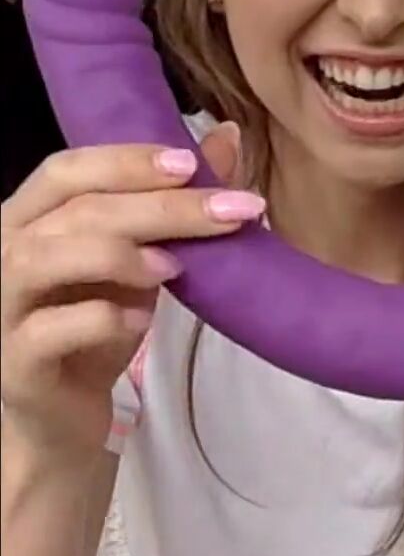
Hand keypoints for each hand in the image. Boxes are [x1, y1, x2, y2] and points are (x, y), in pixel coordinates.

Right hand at [0, 122, 253, 461]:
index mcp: (30, 220)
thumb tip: (226, 138)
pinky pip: (48, 329)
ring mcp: (2, 307)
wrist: (65, 417)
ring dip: (118, 255)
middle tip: (230, 211)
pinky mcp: (15, 361)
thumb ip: (174, 205)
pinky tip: (140, 320)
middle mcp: (4, 253)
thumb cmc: (98, 329)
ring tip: (175, 267)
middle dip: (159, 206)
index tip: (191, 163)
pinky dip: (100, 318)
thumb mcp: (144, 264)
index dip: (125, 161)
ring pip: (44, 258)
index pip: (64, 170)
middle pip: (74, 211)